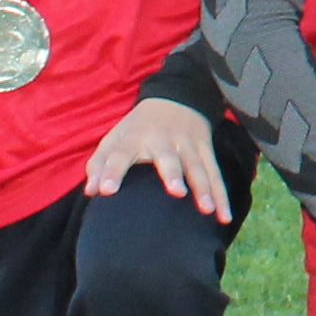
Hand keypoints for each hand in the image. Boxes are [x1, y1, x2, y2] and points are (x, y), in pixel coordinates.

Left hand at [84, 97, 229, 219]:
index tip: (106, 191)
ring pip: (197, 166)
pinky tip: (224, 217)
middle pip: (167, 157)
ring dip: (204, 187)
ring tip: (207, 210)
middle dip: (173, 173)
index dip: (112, 171)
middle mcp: (162, 140)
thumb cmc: (137, 129)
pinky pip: (215, 174)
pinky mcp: (205, 150)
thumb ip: (99, 165)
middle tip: (176, 192)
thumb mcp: (114, 139)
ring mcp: (187, 144)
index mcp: (133, 138)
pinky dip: (221, 195)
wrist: (176, 98)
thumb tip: (91, 191)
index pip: (120, 155)